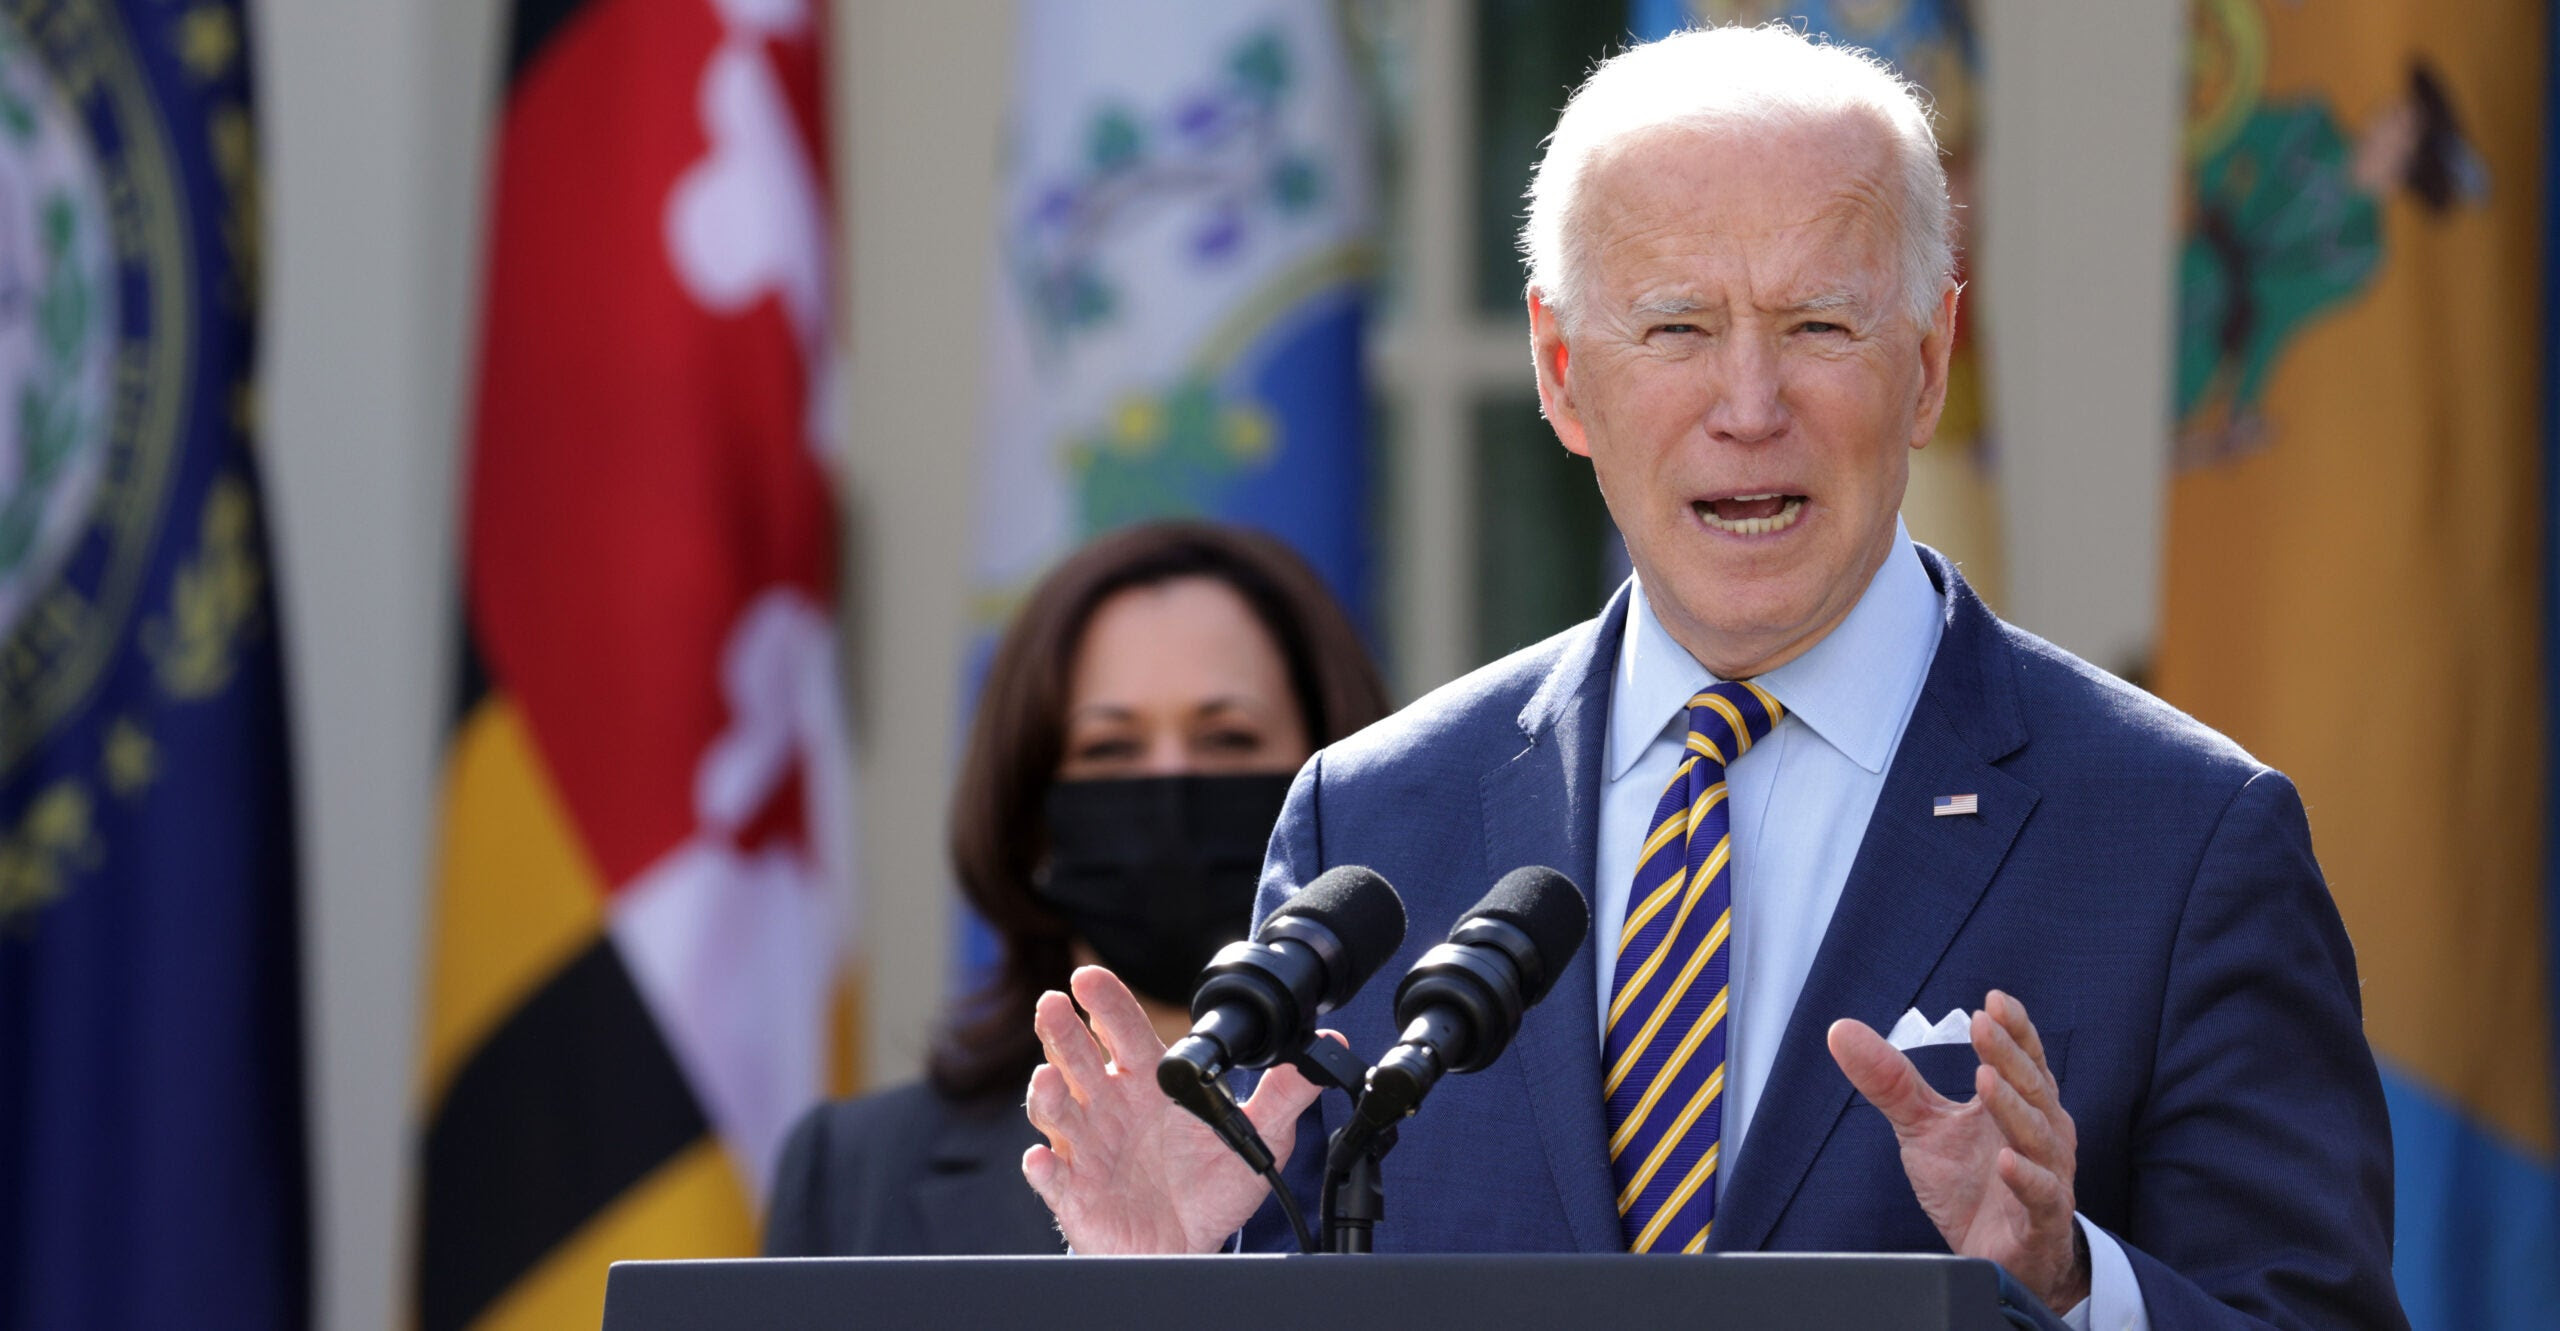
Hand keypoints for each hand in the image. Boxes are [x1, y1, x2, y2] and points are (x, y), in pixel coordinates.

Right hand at [1021, 965, 1325, 1253]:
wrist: (1189, 1245)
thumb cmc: (1209, 1185)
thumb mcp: (1257, 1135)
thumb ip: (1285, 1092)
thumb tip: (1327, 1049)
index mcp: (1148, 1083)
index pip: (1121, 1029)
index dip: (1105, 1002)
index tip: (1088, 978)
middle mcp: (1111, 1107)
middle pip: (1076, 1058)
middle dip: (1061, 1030)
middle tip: (1053, 1004)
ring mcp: (1088, 1148)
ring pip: (1057, 1109)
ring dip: (1047, 1093)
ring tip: (1049, 1080)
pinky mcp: (1075, 1192)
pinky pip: (1052, 1177)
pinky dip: (1044, 1168)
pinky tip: (1044, 1161)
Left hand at [1827, 990, 2087, 1313]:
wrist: (2001, 1260)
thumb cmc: (1970, 1186)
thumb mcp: (1921, 1128)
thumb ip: (1890, 1081)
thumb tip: (1841, 1030)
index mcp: (2019, 1105)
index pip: (2022, 1059)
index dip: (2013, 1030)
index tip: (1994, 1000)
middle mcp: (2042, 1133)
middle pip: (2030, 1087)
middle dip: (2007, 1055)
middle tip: (1984, 1025)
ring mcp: (2048, 1175)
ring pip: (2037, 1135)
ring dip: (2012, 1107)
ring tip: (1986, 1079)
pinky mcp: (2041, 1220)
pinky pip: (2040, 1195)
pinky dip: (2026, 1178)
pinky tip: (2006, 1161)